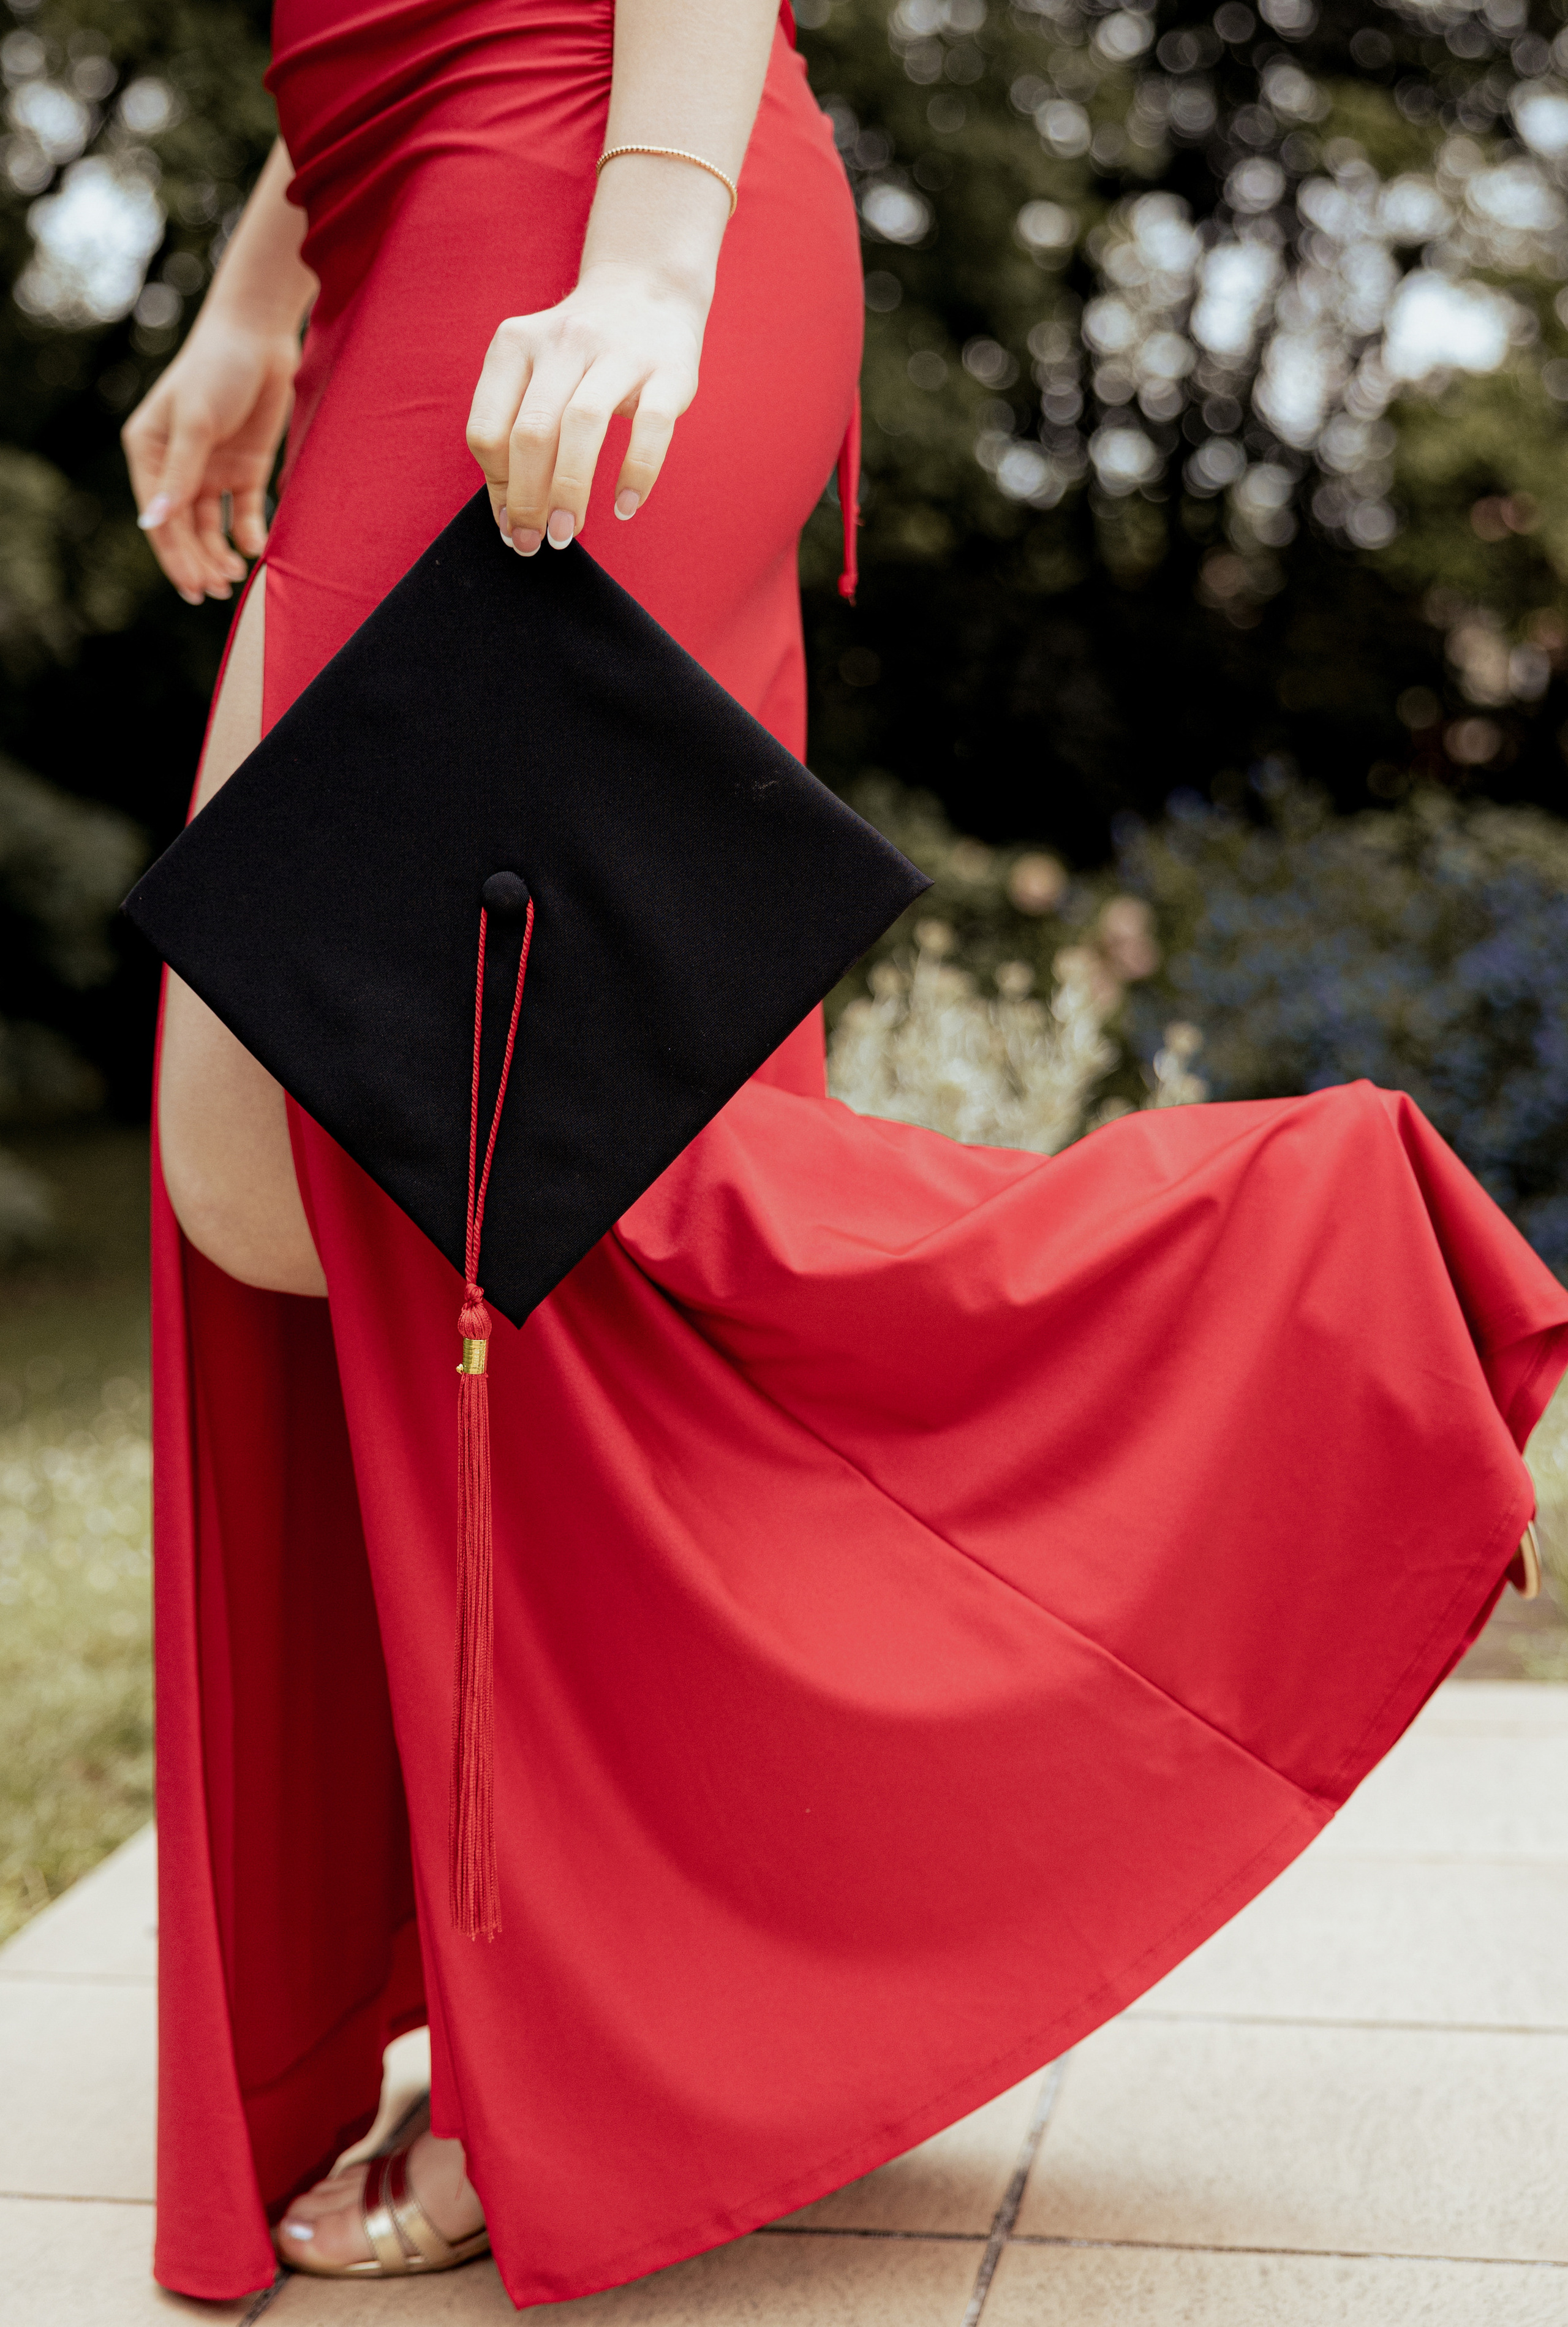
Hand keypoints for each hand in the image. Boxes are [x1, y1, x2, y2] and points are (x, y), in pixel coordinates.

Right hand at [122, 315, 299, 602]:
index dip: (173, 556)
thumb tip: (154, 523)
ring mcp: (212, 469)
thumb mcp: (195, 422)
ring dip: (220, 554)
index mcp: (148, 452)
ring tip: (234, 579)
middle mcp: (176, 466)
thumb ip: (179, 474)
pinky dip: (248, 534)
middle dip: (198, 562)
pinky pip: (244, 512)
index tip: (192, 588)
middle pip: (184, 528)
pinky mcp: (246, 469)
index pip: (158, 516)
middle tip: (216, 592)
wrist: (260, 338)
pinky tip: (255, 550)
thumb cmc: (216, 369)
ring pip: (212, 527)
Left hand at [466, 260, 707, 555]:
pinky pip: (650, 428)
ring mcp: (617, 352)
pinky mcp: (667, 369)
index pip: (488, 429)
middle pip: (530, 432)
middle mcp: (562, 341)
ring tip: (567, 534)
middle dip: (527, 500)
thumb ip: (516, 432)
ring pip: (581, 427)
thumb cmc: (582, 356)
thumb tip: (510, 517)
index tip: (511, 522)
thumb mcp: (536, 374)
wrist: (646, 291)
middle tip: (535, 542)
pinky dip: (636, 474)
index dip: (496, 486)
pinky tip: (624, 506)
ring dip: (569, 492)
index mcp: (515, 344)